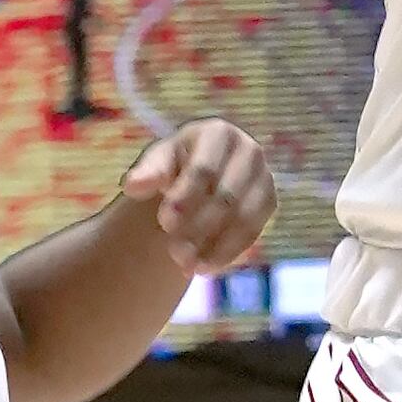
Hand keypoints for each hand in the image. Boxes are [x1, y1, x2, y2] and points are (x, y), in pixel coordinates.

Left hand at [121, 119, 274, 271]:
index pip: (205, 169)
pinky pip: (253, 233)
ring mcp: (264, 177)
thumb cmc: (174, 167)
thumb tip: (132, 185)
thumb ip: (146, 173)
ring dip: (216, 246)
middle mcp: (249, 151)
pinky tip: (205, 268)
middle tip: (174, 252)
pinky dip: (228, 253)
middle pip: (227, 196)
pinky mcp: (269, 203)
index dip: (185, 198)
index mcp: (218, 133)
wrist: (197, 177)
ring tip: (187, 267)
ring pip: (245, 218)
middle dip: (199, 227)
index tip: (164, 223)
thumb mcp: (156, 165)